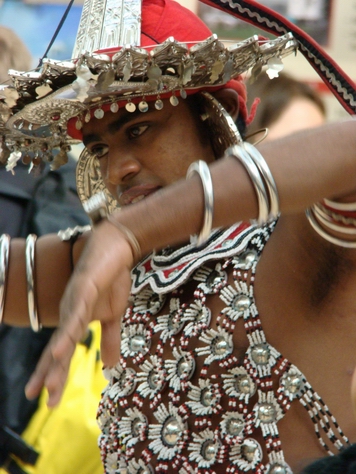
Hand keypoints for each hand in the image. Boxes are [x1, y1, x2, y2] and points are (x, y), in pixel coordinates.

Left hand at [25, 220, 133, 405]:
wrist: (117, 248)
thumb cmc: (113, 278)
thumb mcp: (114, 314)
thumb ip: (109, 338)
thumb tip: (111, 366)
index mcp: (76, 321)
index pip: (62, 352)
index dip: (54, 374)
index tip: (48, 398)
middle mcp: (69, 314)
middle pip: (58, 350)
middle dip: (51, 376)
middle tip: (46, 401)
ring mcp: (74, 302)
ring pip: (63, 337)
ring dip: (55, 363)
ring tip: (48, 387)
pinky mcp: (83, 289)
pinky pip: (75, 315)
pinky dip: (67, 334)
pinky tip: (59, 351)